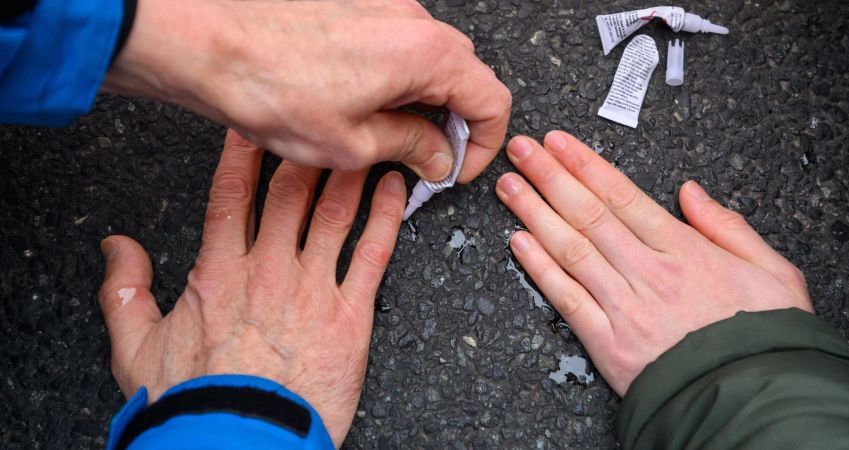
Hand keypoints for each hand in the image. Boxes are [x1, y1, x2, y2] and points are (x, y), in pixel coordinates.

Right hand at [97, 130, 405, 445]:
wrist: (238, 442)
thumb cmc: (193, 401)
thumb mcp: (136, 346)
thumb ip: (124, 289)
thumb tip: (117, 247)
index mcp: (220, 271)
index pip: (231, 194)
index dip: (243, 153)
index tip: (254, 124)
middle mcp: (269, 269)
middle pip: (290, 192)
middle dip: (306, 150)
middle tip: (322, 118)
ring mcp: (311, 289)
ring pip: (335, 213)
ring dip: (350, 172)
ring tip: (366, 140)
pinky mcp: (348, 316)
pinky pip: (373, 255)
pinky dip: (387, 218)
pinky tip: (396, 191)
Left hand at [103, 0, 510, 182]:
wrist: (210, 45)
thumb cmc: (271, 89)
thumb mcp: (353, 145)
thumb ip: (411, 148)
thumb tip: (439, 157)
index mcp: (426, 54)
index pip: (492, 100)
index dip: (483, 144)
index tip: (455, 168)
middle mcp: (413, 20)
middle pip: (467, 74)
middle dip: (456, 122)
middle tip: (427, 158)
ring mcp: (385, 6)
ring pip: (432, 58)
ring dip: (426, 99)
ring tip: (390, 134)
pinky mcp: (358, 5)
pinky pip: (399, 42)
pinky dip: (399, 76)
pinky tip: (364, 103)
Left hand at [496, 131, 812, 395]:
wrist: (755, 401)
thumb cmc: (767, 339)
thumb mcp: (774, 272)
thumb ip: (729, 226)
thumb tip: (691, 191)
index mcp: (685, 251)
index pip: (622, 196)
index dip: (585, 165)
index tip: (558, 143)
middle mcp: (648, 273)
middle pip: (588, 214)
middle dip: (550, 177)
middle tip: (522, 150)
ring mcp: (625, 308)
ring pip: (571, 249)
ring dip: (535, 213)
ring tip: (509, 186)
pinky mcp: (609, 345)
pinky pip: (567, 300)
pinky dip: (540, 269)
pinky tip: (519, 243)